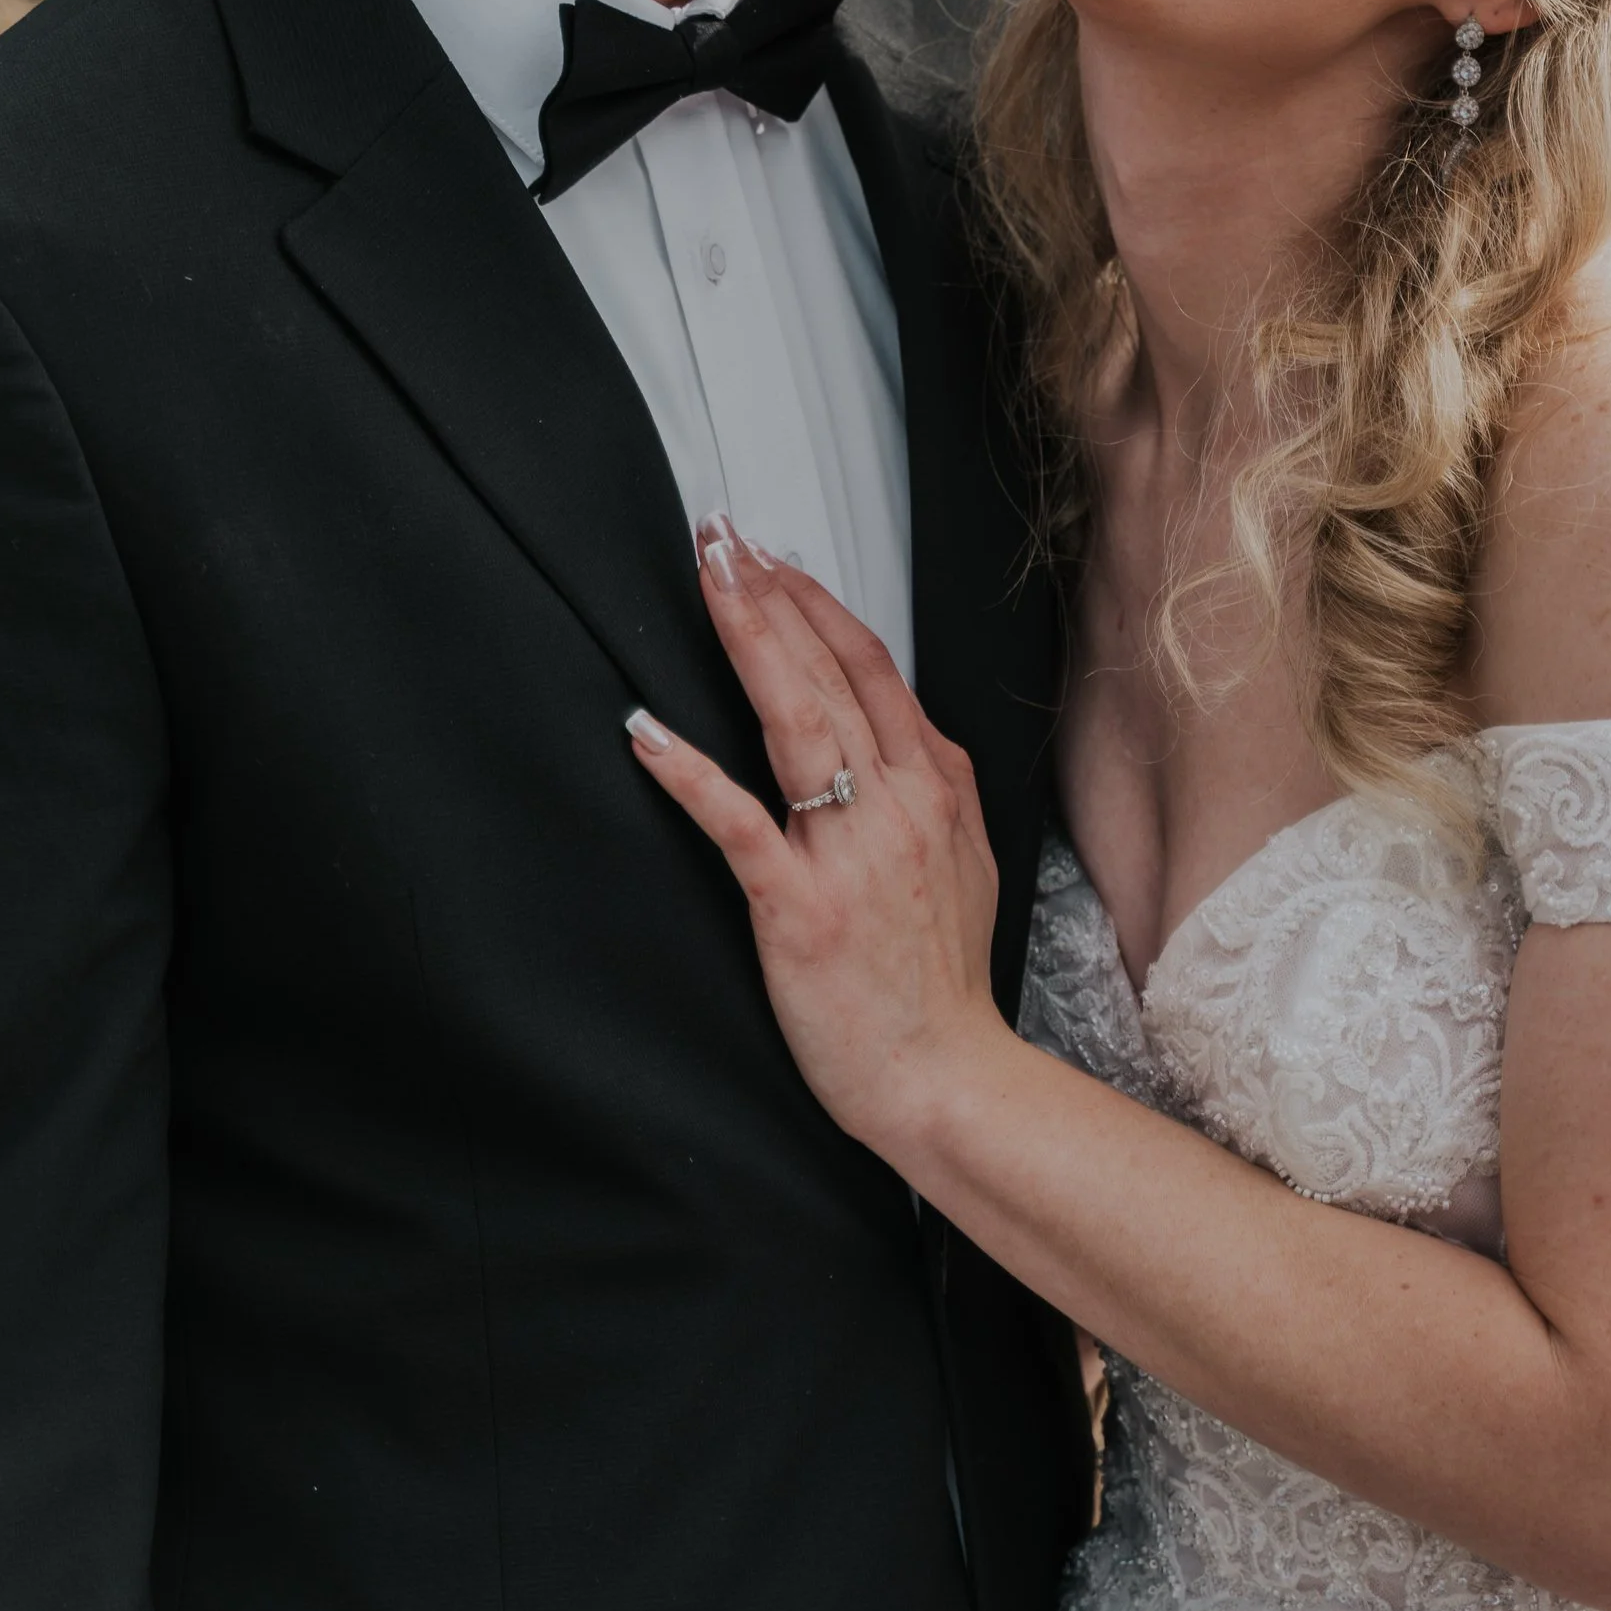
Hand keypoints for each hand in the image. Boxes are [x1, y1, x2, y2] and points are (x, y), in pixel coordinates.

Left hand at [627, 524, 1012, 1166]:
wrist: (946, 1077)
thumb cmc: (940, 980)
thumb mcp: (962, 858)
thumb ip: (925, 787)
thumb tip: (890, 731)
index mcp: (933, 785)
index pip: (868, 664)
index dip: (814, 599)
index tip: (769, 552)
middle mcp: (897, 803)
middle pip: (828, 670)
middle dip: (770, 592)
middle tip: (721, 532)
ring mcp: (850, 852)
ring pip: (794, 720)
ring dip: (748, 638)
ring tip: (708, 578)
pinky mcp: (800, 908)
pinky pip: (739, 825)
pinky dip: (690, 773)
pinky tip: (648, 732)